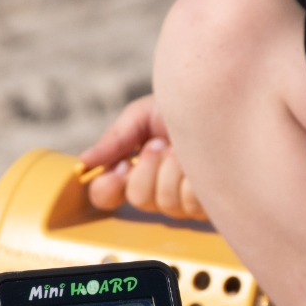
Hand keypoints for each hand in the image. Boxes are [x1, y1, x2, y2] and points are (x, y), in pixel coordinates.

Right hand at [78, 95, 209, 220]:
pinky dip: (194, 177)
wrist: (221, 100)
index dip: (108, 187)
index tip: (122, 164)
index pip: (107, 196)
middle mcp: (158, 190)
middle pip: (137, 200)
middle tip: (161, 144)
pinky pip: (192, 203)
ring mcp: (184, 201)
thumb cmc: (186, 106)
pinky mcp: (209, 205)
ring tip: (183, 149)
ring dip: (173, 169)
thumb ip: (115, 138)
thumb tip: (85, 161)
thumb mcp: (144, 115)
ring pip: (165, 204)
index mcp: (137, 170)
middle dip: (148, 167)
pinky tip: (201, 162)